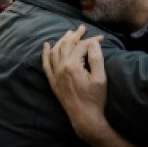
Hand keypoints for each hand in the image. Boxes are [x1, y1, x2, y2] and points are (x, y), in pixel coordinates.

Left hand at [42, 25, 109, 141]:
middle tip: (82, 28)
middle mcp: (61, 68)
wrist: (84, 118)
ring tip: (69, 34)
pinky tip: (47, 45)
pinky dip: (46, 53)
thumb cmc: (95, 99)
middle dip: (75, 35)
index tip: (101, 38)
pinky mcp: (53, 81)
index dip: (92, 40)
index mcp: (72, 66)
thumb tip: (93, 43)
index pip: (81, 46)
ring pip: (56, 51)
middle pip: (66, 45)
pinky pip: (46, 64)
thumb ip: (96, 58)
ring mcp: (55, 75)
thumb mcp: (100, 78)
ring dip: (62, 40)